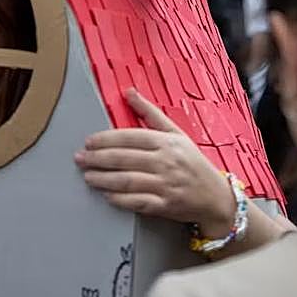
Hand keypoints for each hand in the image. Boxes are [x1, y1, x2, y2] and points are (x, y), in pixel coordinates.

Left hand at [74, 88, 234, 235]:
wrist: (216, 197)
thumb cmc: (193, 162)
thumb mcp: (175, 132)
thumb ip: (149, 112)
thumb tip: (128, 91)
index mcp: (166, 142)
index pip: (130, 137)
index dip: (106, 139)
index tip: (89, 141)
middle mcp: (165, 162)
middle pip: (124, 159)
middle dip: (98, 158)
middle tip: (80, 158)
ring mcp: (165, 185)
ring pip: (127, 181)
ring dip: (104, 179)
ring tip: (88, 176)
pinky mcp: (165, 206)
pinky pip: (138, 202)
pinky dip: (120, 199)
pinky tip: (107, 195)